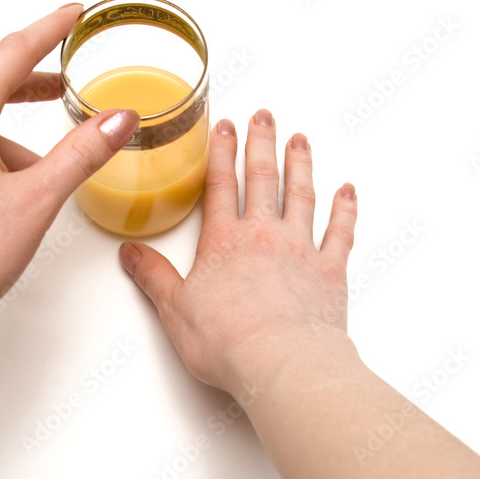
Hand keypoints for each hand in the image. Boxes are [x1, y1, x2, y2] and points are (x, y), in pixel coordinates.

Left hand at [0, 3, 139, 334]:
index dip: (49, 31)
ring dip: (7, 135)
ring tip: (39, 176)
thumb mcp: (38, 197)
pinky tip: (0, 191)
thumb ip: (82, 152)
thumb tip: (118, 118)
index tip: (72, 16)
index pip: (12, 54)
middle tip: (61, 87)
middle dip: (27, 82)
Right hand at [118, 109, 359, 396]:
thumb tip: (131, 254)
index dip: (223, 153)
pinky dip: (346, 210)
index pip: (221, 185)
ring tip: (300, 139)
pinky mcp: (330, 272)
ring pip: (302, 196)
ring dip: (301, 164)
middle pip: (263, 179)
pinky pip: (341, 232)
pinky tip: (348, 191)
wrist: (282, 363)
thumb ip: (153, 277)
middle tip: (266, 115)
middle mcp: (264, 236)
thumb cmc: (228, 341)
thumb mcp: (175, 310)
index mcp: (224, 242)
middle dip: (262, 144)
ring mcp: (301, 250)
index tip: (226, 126)